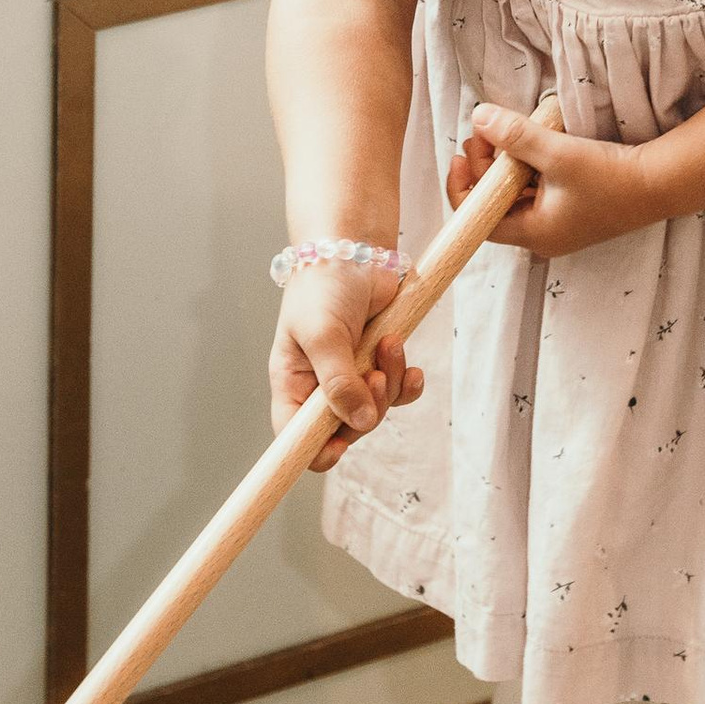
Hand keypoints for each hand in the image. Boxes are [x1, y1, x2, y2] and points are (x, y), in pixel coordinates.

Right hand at [269, 256, 426, 473]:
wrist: (356, 252)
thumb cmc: (324, 288)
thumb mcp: (323, 334)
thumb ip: (338, 381)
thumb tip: (360, 423)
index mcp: (293, 383)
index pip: (295, 437)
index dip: (314, 450)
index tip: (339, 444)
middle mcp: (320, 386)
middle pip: (344, 429)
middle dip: (366, 407)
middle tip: (373, 375)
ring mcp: (352, 377)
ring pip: (375, 411)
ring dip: (389, 384)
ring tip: (389, 345)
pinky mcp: (380, 364)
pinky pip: (399, 394)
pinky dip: (407, 383)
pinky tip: (410, 364)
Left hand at [447, 100, 656, 259]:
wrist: (662, 183)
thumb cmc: (611, 176)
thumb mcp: (558, 153)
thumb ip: (514, 136)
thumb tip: (477, 117)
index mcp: (533, 233)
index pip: (477, 220)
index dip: (462, 185)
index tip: (463, 150)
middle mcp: (541, 235)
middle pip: (494, 204)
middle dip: (485, 166)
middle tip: (487, 130)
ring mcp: (558, 223)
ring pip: (515, 194)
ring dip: (506, 164)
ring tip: (507, 131)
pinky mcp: (571, 208)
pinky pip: (536, 189)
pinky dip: (527, 167)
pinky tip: (533, 142)